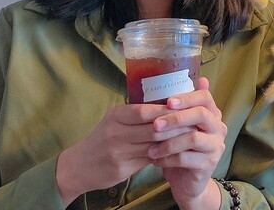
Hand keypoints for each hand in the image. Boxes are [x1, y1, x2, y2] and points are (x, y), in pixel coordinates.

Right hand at [56, 103, 185, 204]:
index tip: (185, 107)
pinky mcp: (122, 168)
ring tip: (190, 136)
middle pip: (152, 128)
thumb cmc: (102, 139)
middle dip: (175, 125)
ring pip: (153, 144)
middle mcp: (116, 132)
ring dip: (173, 140)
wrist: (78, 166)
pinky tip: (176, 151)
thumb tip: (168, 104)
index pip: (146, 111)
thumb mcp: (115, 120)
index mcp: (116, 115)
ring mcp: (118, 151)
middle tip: (195, 122)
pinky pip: (149, 159)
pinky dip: (164, 154)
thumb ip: (137, 114)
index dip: (166, 110)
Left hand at [147, 77, 226, 208]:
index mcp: (212, 114)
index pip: (205, 97)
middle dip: (176, 118)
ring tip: (150, 148)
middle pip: (201, 114)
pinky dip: (168, 158)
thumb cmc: (181, 149)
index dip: (187, 97)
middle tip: (155, 124)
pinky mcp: (209, 165)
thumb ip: (179, 108)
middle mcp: (218, 127)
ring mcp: (216, 146)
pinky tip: (155, 160)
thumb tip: (172, 81)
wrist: (188, 183)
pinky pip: (186, 158)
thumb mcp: (180, 127)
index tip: (168, 101)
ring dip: (168, 142)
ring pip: (192, 137)